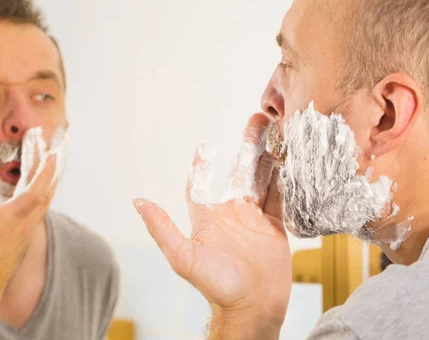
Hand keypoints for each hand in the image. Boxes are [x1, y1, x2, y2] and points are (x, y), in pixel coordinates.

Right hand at [0, 147, 57, 299]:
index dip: (44, 175)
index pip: (33, 194)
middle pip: (45, 194)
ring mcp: (26, 231)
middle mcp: (23, 225)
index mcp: (8, 223)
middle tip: (56, 148)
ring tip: (51, 160)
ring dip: (49, 180)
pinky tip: (38, 186)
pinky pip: (39, 208)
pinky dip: (42, 192)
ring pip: (44, 201)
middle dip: (51, 171)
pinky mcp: (24, 235)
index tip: (52, 156)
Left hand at [134, 114, 291, 338]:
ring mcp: (255, 219)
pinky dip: (285, 179)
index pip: (204, 184)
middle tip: (255, 122)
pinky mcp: (275, 226)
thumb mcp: (183, 256)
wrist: (252, 306)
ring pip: (262, 180)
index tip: (205, 145)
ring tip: (276, 132)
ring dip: (268, 157)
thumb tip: (138, 202)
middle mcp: (232, 213)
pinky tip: (290, 160)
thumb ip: (162, 228)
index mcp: (209, 217)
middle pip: (240, 172)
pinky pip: (281, 198)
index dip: (203, 164)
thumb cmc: (216, 285)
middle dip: (247, 147)